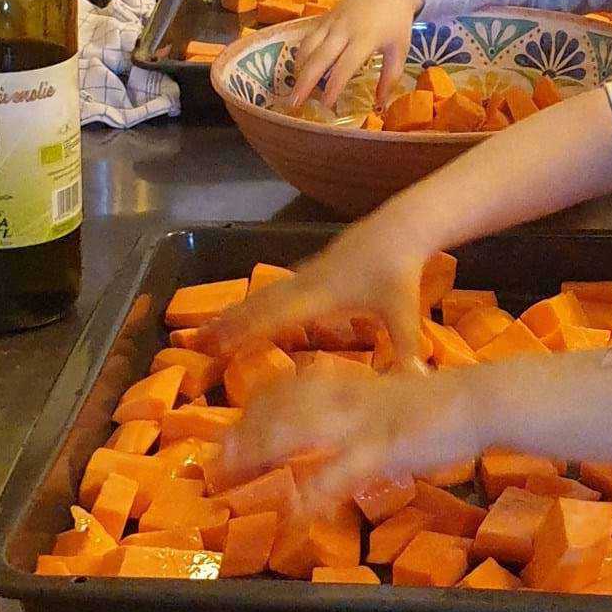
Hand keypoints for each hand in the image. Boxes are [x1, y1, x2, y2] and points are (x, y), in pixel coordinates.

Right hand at [203, 215, 430, 368]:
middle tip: (195, 346)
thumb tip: (416, 383)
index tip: (218, 350)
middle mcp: (305, 285)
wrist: (400, 228)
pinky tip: (244, 310)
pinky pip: (274, 288)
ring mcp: (305, 274)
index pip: (276, 319)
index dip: (245, 334)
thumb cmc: (400, 273)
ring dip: (235, 313)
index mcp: (322, 298)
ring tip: (207, 330)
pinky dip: (254, 301)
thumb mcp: (404, 315)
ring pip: (262, 295)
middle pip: (258, 306)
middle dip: (227, 326)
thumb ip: (406, 351)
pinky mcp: (310, 268)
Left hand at [220, 368, 479, 507]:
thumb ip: (373, 406)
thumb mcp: (401, 396)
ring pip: (299, 431)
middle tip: (217, 458)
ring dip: (260, 451)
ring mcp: (364, 424)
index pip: (296, 385)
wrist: (483, 400)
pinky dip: (312, 495)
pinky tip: (294, 516)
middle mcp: (351, 399)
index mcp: (356, 386)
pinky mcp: (383, 450)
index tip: (236, 423)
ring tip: (231, 474)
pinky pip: (339, 473)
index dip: (260, 404)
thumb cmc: (448, 403)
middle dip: (246, 430)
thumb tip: (353, 416)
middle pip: (285, 406)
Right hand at [288, 0, 424, 109]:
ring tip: (296, 89)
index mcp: (365, 39)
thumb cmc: (397, 22)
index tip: (326, 105)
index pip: (344, 67)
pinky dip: (301, 53)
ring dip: (299, 68)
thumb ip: (389, 78)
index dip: (333, 87)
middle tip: (294, 102)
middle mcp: (343, 30)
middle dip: (305, 81)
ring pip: (308, 46)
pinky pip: (308, 36)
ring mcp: (331, 22)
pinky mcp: (325, 16)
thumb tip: (381, 105)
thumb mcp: (400, 50)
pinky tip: (300, 68)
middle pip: (319, 58)